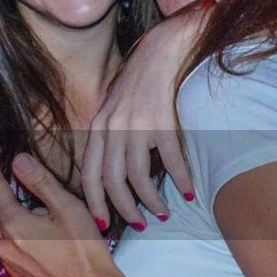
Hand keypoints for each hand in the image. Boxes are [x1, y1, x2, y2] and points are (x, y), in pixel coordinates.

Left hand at [0, 152, 127, 276]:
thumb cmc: (85, 252)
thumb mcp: (68, 209)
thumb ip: (41, 183)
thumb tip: (18, 160)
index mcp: (14, 224)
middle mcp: (5, 246)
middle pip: (2, 214)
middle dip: (14, 203)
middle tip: (38, 200)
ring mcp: (11, 266)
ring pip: (6, 235)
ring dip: (16, 225)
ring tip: (43, 224)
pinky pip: (13, 253)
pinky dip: (21, 243)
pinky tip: (45, 247)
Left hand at [82, 8, 202, 227]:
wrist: (161, 52)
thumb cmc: (138, 84)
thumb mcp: (113, 110)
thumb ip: (107, 138)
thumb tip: (109, 174)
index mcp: (99, 128)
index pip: (89, 174)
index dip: (94, 203)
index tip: (102, 224)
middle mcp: (113, 129)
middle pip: (112, 182)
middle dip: (125, 209)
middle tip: (138, 224)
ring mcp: (137, 126)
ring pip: (138, 176)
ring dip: (151, 200)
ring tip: (161, 212)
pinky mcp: (163, 122)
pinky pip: (171, 161)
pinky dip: (180, 180)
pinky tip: (186, 193)